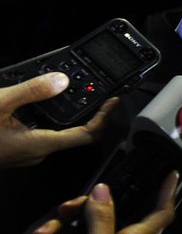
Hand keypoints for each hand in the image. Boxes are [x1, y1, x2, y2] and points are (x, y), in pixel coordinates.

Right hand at [0, 73, 117, 167]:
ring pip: (59, 134)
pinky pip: (44, 134)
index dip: (103, 117)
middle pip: (77, 134)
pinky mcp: (18, 149)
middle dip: (90, 114)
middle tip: (98, 96)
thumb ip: (32, 91)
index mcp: (40, 144)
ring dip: (71, 116)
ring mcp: (28, 152)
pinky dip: (52, 119)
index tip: (112, 102)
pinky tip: (46, 106)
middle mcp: (38, 152)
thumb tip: (60, 81)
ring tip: (76, 97)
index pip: (87, 134)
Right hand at [41, 173, 176, 233]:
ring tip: (48, 230)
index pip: (160, 213)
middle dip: (91, 204)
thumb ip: (102, 218)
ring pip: (88, 226)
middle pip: (115, 214)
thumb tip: (104, 188)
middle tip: (67, 206)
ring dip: (68, 223)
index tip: (174, 173)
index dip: (168, 193)